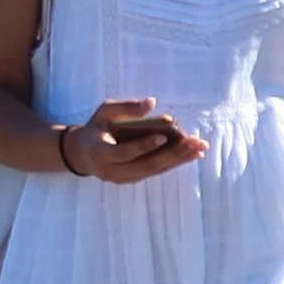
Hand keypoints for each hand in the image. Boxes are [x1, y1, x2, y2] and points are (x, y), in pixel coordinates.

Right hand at [57, 96, 205, 182]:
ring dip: (179, 159)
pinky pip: (156, 172)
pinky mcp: (133, 180)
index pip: (124, 153)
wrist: (83, 154)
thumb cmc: (96, 127)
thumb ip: (125, 107)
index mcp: (99, 153)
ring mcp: (122, 179)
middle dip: (173, 153)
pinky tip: (193, 155)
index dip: (143, 146)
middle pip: (146, 165)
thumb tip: (152, 103)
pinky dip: (175, 163)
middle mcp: (111, 171)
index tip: (163, 136)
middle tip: (194, 141)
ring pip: (154, 170)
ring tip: (200, 147)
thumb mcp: (103, 112)